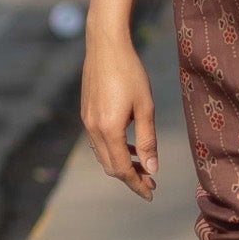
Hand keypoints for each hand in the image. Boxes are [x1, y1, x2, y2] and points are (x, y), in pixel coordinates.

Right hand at [81, 35, 157, 198]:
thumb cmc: (130, 73)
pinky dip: (113, 150)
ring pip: (103, 156)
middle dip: (130, 178)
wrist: (106, 46)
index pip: (122, 169)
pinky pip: (98, 142)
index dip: (137, 184)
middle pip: (110, 166)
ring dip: (121, 164)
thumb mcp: (146, 107)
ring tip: (143, 166)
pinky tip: (128, 146)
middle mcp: (93, 129)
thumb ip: (147, 140)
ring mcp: (87, 121)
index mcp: (109, 129)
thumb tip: (152, 168)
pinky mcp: (86, 113)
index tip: (151, 193)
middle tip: (151, 182)